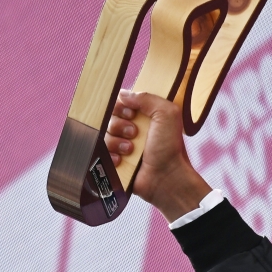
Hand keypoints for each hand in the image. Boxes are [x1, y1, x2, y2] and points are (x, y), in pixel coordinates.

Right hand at [105, 90, 211, 221]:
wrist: (167, 178)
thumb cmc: (170, 147)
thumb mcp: (167, 114)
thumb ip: (147, 98)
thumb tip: (123, 94)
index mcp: (144, 115)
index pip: (121, 101)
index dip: (121, 106)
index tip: (131, 113)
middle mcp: (132, 128)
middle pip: (109, 117)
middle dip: (119, 124)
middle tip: (134, 133)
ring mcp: (123, 145)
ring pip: (104, 135)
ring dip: (117, 142)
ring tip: (131, 150)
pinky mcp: (116, 161)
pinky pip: (101, 152)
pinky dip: (111, 155)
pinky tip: (122, 161)